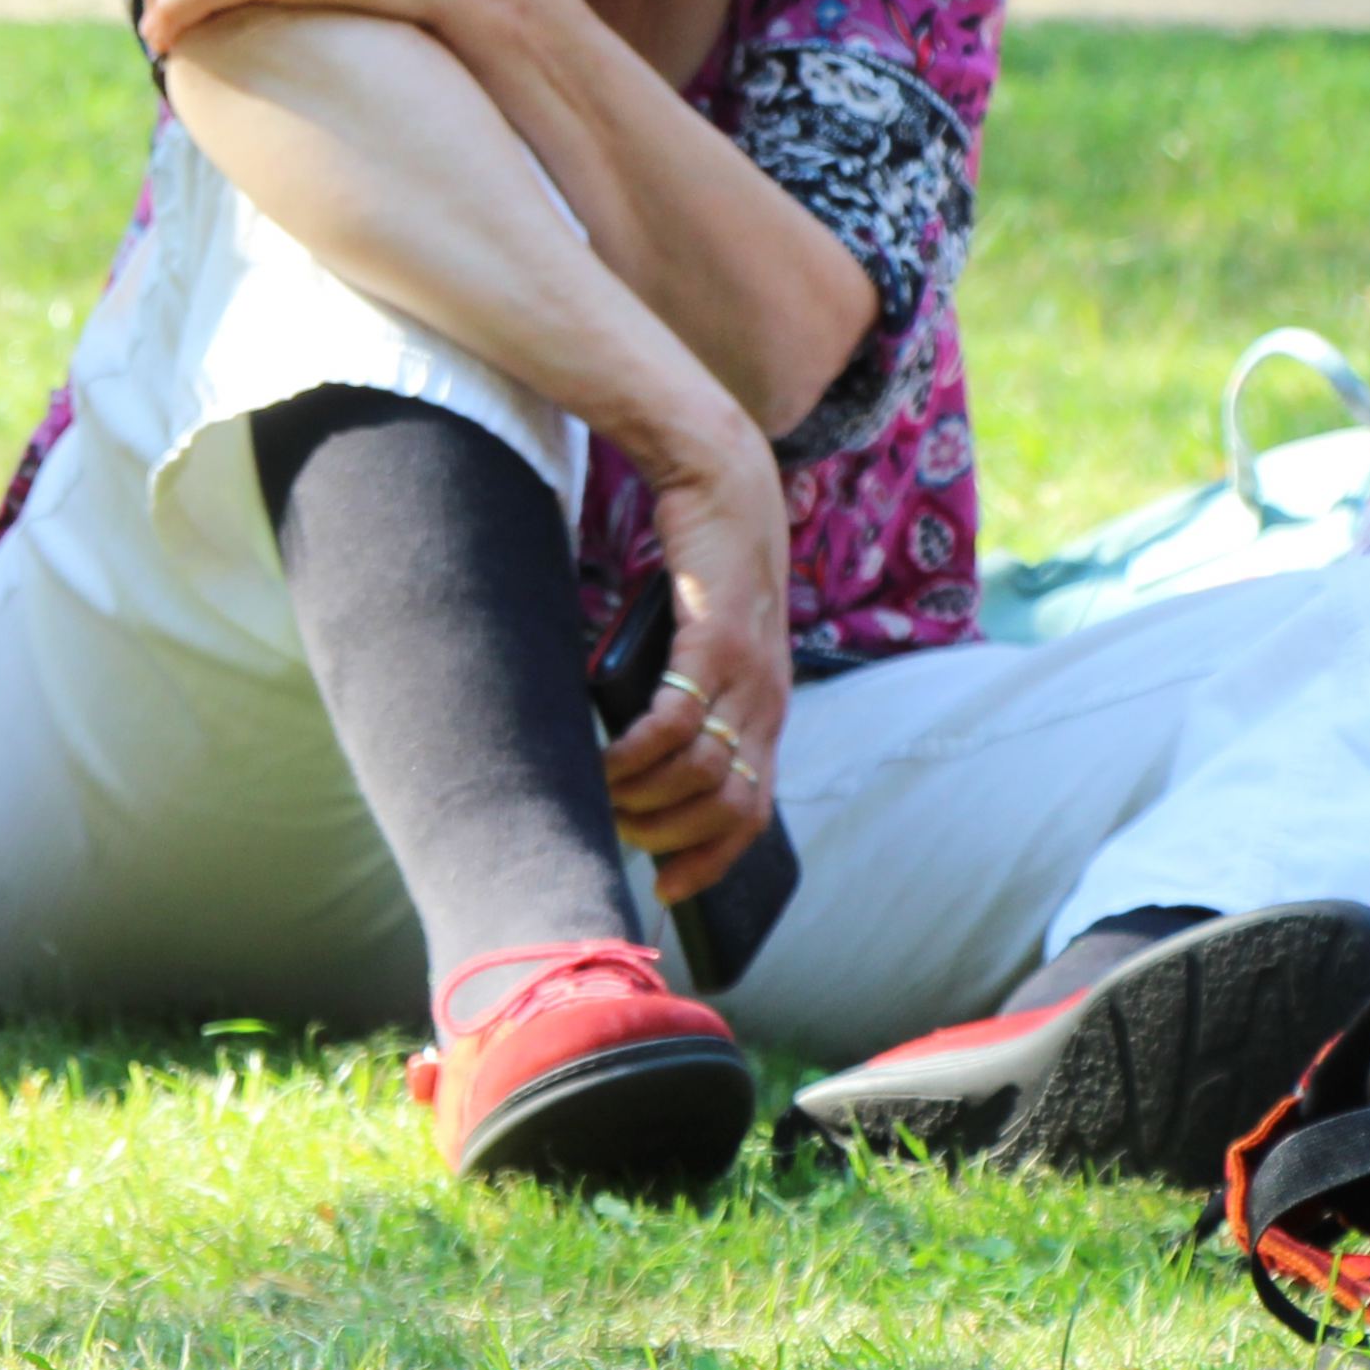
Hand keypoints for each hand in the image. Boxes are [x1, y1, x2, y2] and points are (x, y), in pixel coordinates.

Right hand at [599, 430, 792, 903]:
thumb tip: (639, 753)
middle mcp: (766, 703)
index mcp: (766, 711)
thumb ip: (687, 694)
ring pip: (702, 776)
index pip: (751, 816)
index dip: (709, 861)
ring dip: (645, 798)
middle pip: (726, 809)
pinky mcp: (716, 643)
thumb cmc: (701, 566)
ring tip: (602, 792)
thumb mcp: (704, 644)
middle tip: (618, 827)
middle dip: (668, 836)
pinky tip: (605, 759)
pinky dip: (636, 754)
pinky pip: (676, 723)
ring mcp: (747, 676)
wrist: (724, 482)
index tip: (665, 887)